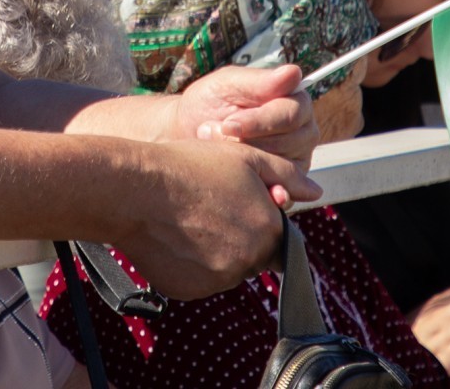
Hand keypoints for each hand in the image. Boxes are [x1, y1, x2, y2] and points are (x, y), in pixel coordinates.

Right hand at [110, 139, 317, 299]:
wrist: (133, 189)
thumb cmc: (187, 166)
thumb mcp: (244, 157)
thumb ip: (286, 175)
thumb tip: (317, 192)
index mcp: (267, 229)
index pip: (276, 237)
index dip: (256, 219)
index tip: (233, 204)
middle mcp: (248, 260)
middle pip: (251, 256)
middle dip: (236, 237)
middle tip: (206, 208)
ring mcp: (217, 279)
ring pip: (224, 269)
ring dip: (213, 252)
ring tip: (186, 220)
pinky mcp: (188, 291)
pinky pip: (197, 280)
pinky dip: (189, 265)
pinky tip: (173, 237)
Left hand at [173, 65, 318, 170]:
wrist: (190, 130)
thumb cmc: (210, 101)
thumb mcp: (228, 84)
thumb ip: (259, 81)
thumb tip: (294, 72)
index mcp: (296, 101)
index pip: (290, 114)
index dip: (258, 121)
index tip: (228, 124)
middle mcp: (304, 130)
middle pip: (286, 142)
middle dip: (245, 141)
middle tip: (210, 133)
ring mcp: (298, 159)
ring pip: (279, 167)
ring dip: (243, 159)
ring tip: (212, 144)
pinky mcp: (287, 184)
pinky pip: (278, 190)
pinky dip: (254, 184)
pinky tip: (234, 177)